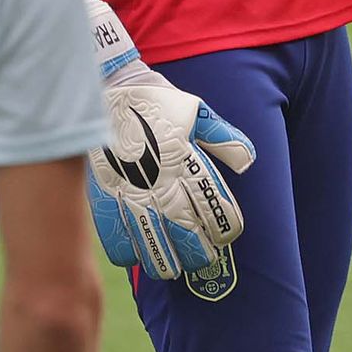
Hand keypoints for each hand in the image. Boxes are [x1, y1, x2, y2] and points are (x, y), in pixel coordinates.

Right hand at [85, 0, 254, 279]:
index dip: (227, 231)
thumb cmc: (155, 101)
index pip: (218, 214)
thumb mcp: (195, 110)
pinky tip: (138, 252)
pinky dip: (130, 255)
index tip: (225, 233)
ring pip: (156, 251)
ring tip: (173, 264)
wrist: (106, 87)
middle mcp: (163, 185)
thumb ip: (223, 136)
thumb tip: (247, 162)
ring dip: (168, 263)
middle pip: (190, 242)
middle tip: (201, 255)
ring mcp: (132, 196)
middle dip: (200, 255)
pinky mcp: (105, 199)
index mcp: (188, 164)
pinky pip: (119, 246)